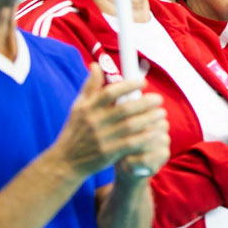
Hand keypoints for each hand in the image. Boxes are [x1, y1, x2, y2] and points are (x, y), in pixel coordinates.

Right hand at [52, 64, 169, 177]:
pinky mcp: (108, 153)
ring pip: (131, 125)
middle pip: (125, 109)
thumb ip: (89, 86)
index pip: (110, 92)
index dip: (128, 85)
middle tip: (159, 99)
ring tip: (161, 113)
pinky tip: (156, 132)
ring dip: (149, 118)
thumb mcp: (78, 107)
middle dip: (145, 102)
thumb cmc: (75, 130)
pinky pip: (131, 143)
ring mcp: (102, 138)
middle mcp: (94, 121)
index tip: (143, 82)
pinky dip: (145, 137)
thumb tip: (96, 65)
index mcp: (87, 108)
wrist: (66, 161)